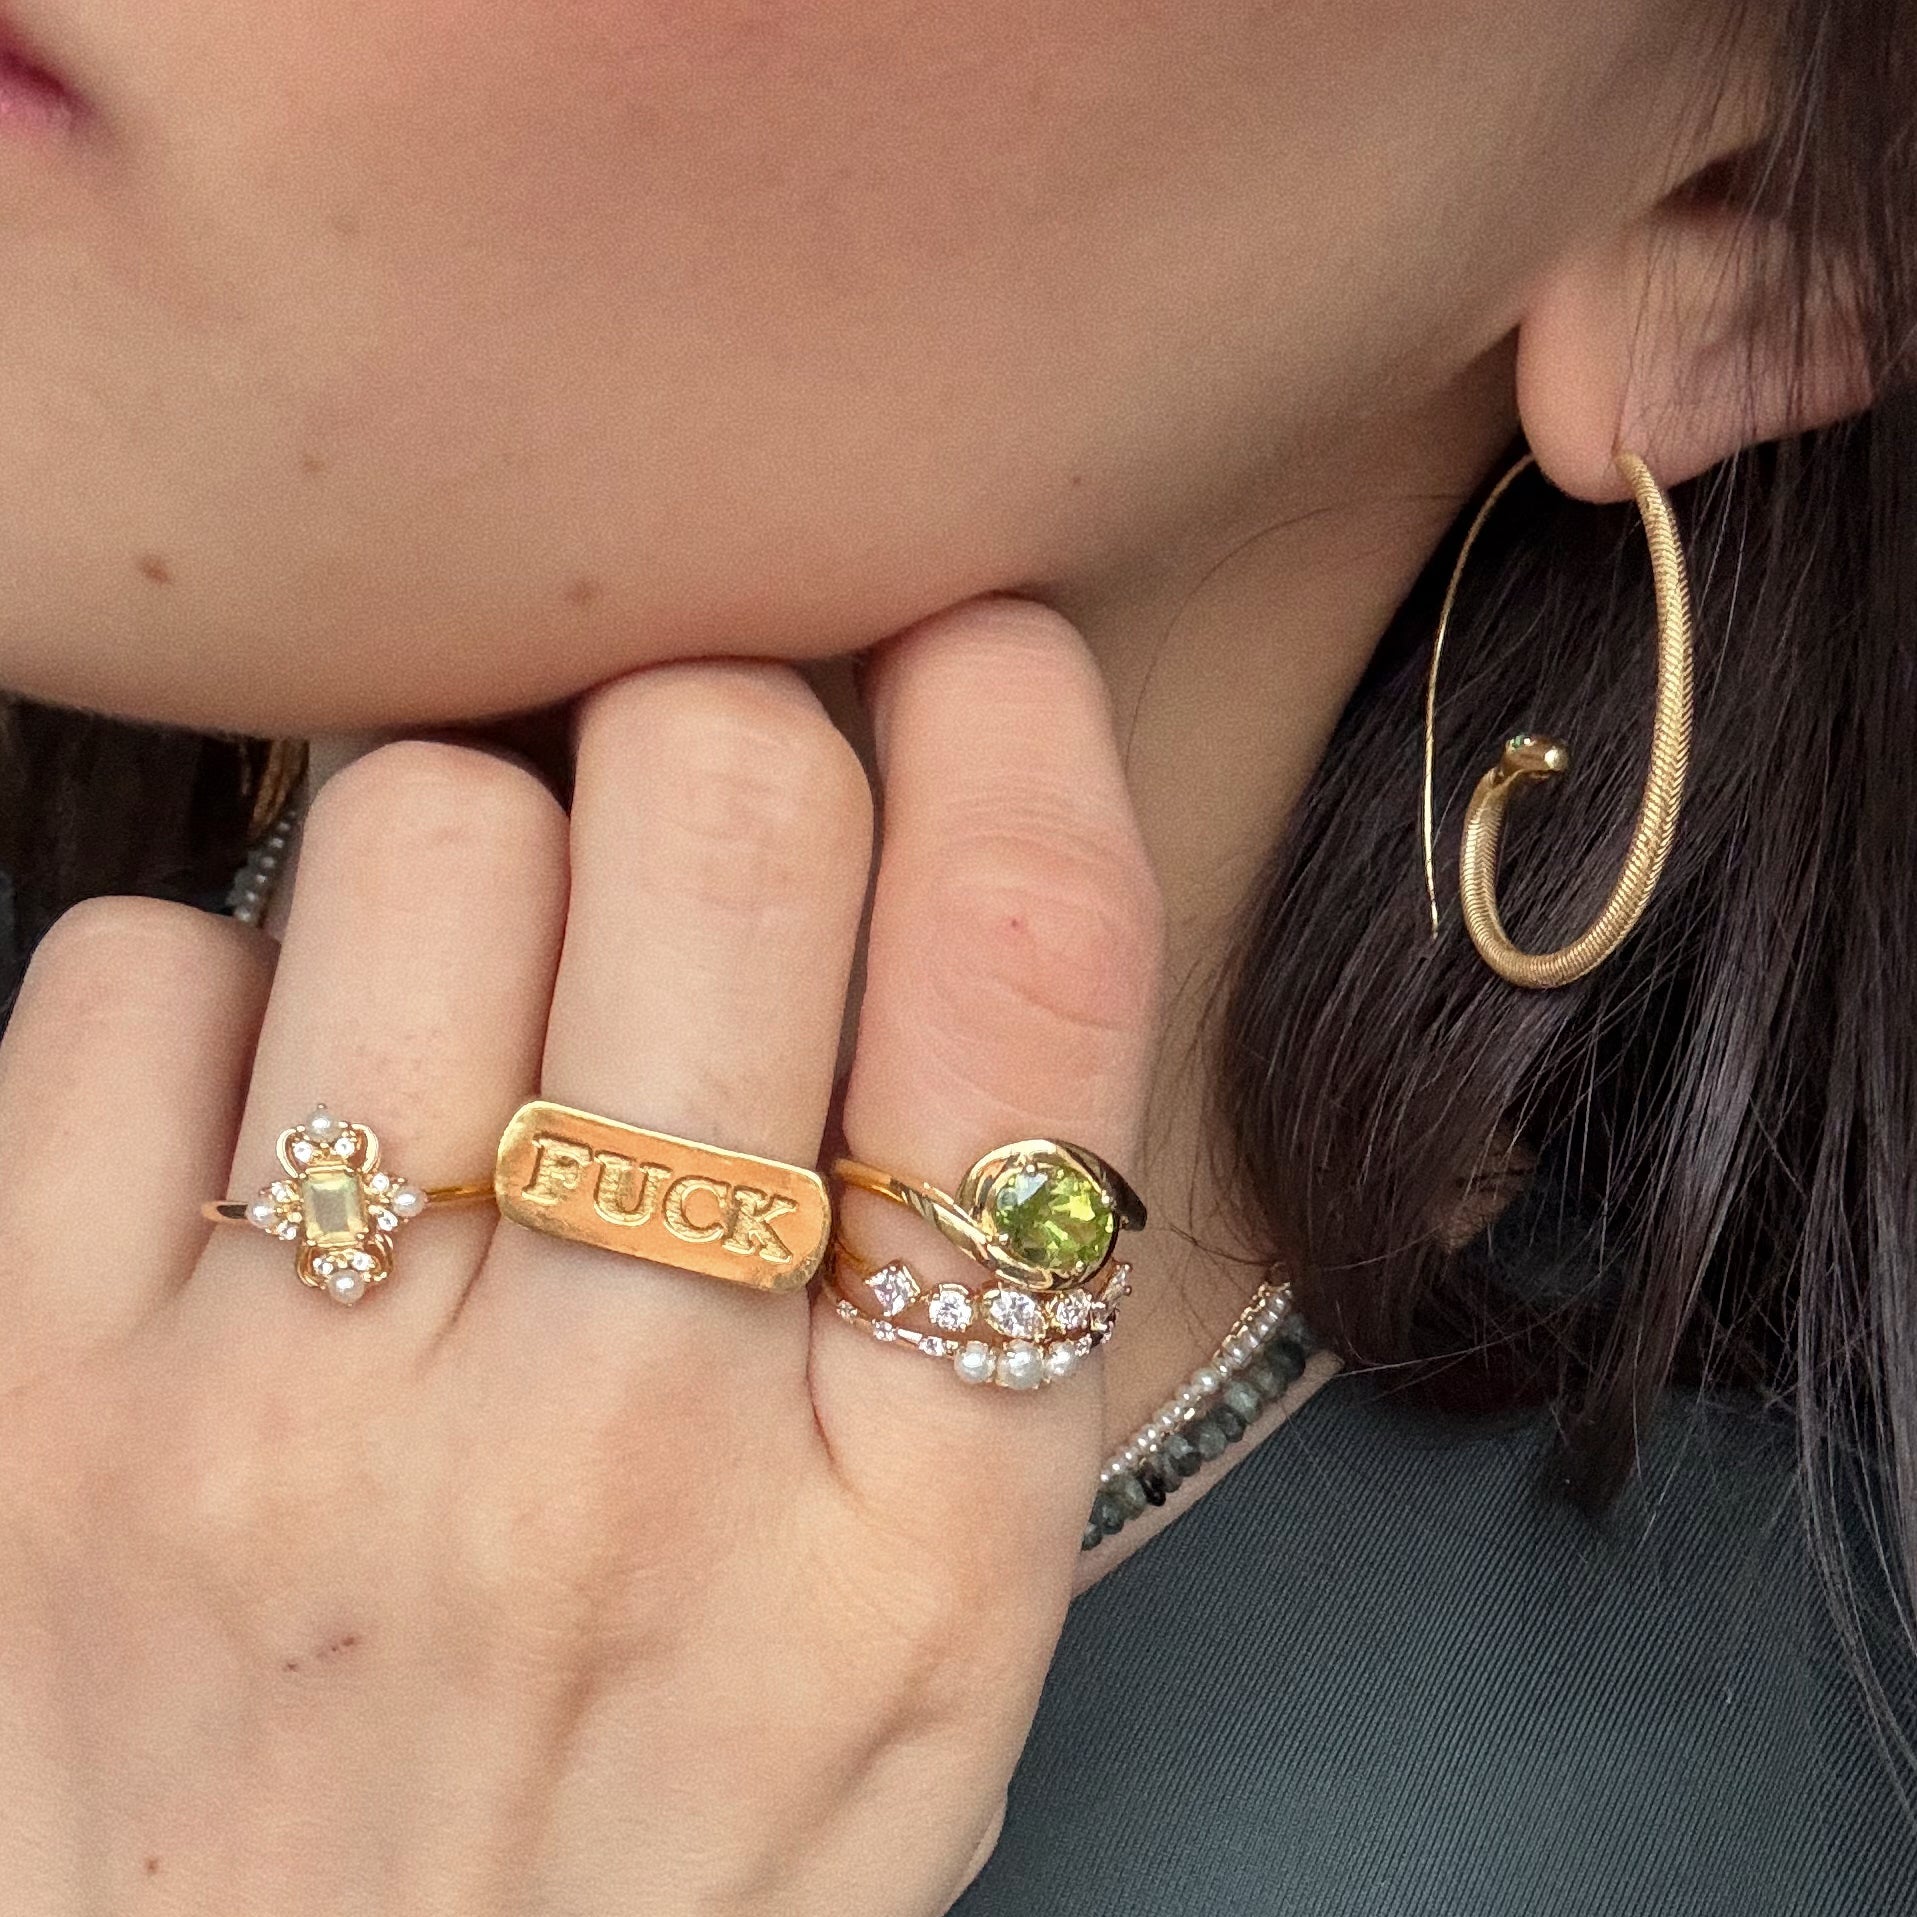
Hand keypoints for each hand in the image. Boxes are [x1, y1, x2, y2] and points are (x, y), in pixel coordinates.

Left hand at [0, 599, 1162, 1912]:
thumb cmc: (664, 1823)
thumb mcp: (939, 1613)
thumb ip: (988, 1269)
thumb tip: (954, 850)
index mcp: (912, 1511)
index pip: (1023, 976)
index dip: (1021, 729)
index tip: (980, 635)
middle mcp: (621, 1450)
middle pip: (716, 805)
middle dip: (731, 729)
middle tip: (705, 821)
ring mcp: (300, 1426)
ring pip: (414, 822)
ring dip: (475, 846)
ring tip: (480, 1013)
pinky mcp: (34, 1408)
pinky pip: (134, 967)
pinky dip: (222, 998)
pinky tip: (283, 1148)